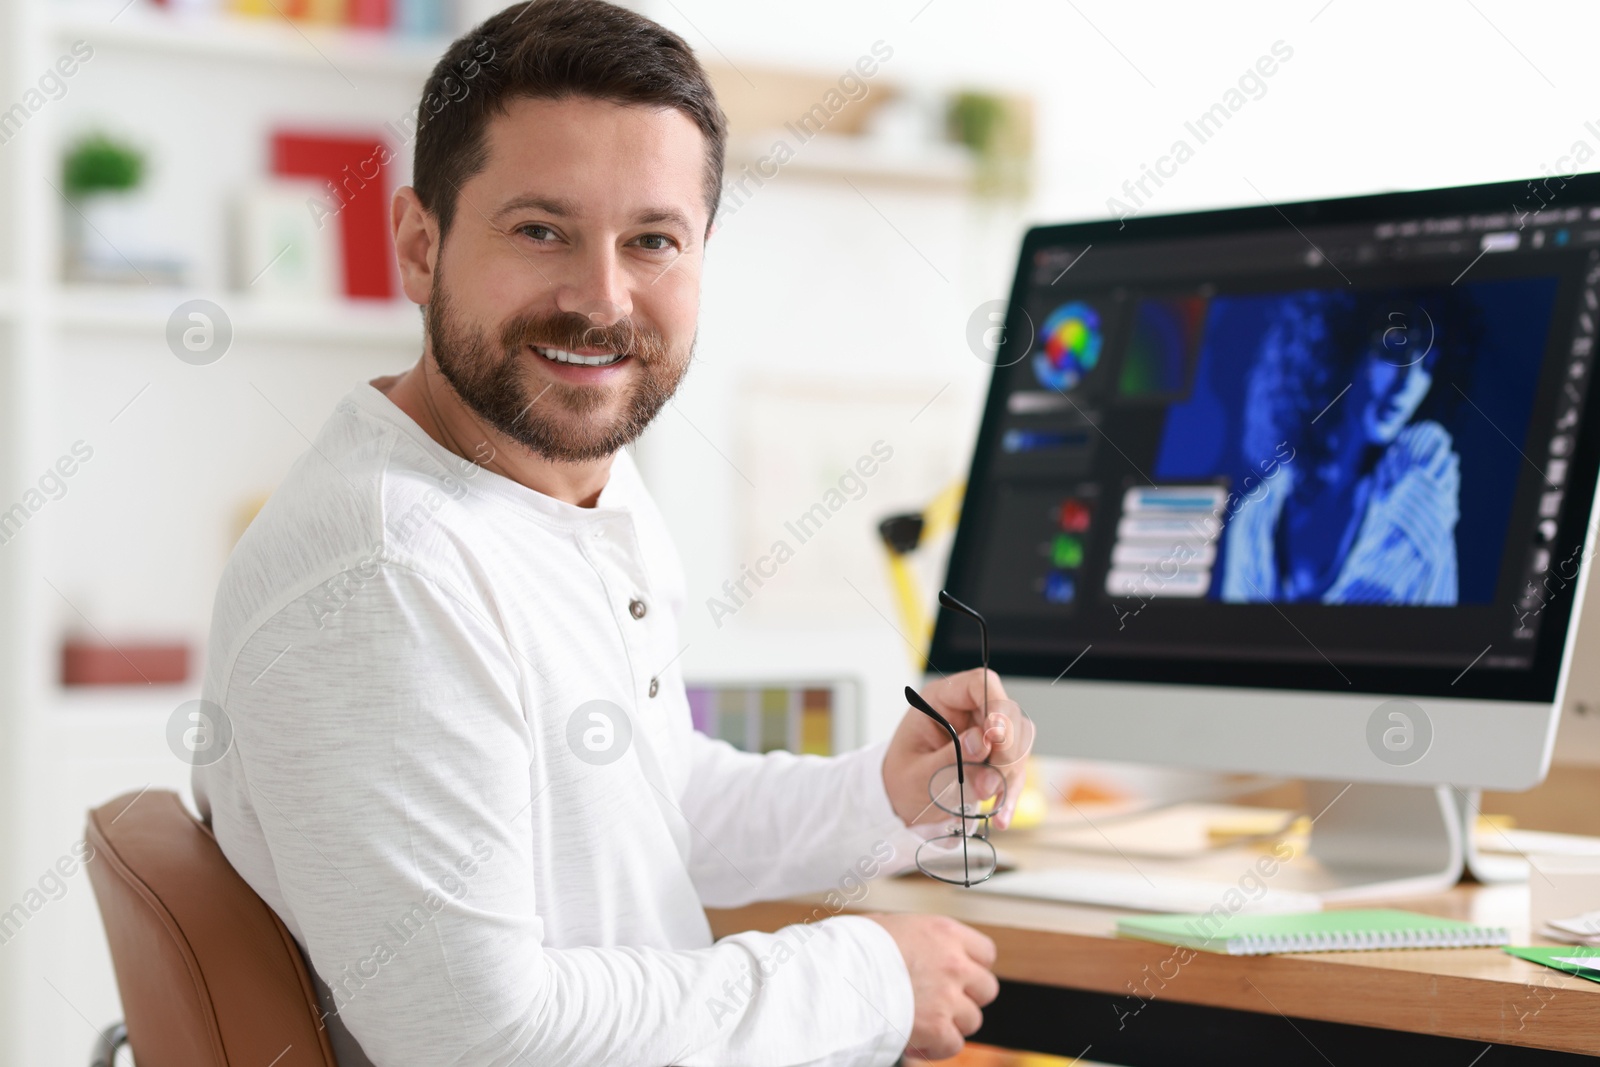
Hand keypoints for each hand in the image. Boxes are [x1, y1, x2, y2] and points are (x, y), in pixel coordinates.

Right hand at [866, 912, 998, 1060]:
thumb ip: (915, 937)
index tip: (959, 975)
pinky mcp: (938, 1028)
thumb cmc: (854, 947)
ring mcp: (948, 997)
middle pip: (986, 988)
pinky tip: (917, 1040)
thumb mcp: (888, 925)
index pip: (986, 952)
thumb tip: (912, 945)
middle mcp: (954, 964)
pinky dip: (937, 1047)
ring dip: (951, 1023)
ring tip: (924, 1021)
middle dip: (967, 997)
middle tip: (943, 1001)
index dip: (973, 966)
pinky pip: (954, 1044)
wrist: (839, 976)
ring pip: (972, 1019)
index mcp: (944, 933)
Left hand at [883, 668, 1028, 829]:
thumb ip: (950, 757)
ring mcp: (985, 732)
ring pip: (1020, 741)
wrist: (903, 801)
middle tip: (987, 784)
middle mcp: (968, 711)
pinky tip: (1001, 816)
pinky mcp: (996, 756)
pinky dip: (1011, 792)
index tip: (997, 737)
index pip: (981, 684)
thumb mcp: (917, 773)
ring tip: (987, 797)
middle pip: (1008, 714)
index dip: (997, 706)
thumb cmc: (903, 780)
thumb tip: (984, 741)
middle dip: (1006, 751)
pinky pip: (1016, 768)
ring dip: (1010, 773)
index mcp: (942, 700)